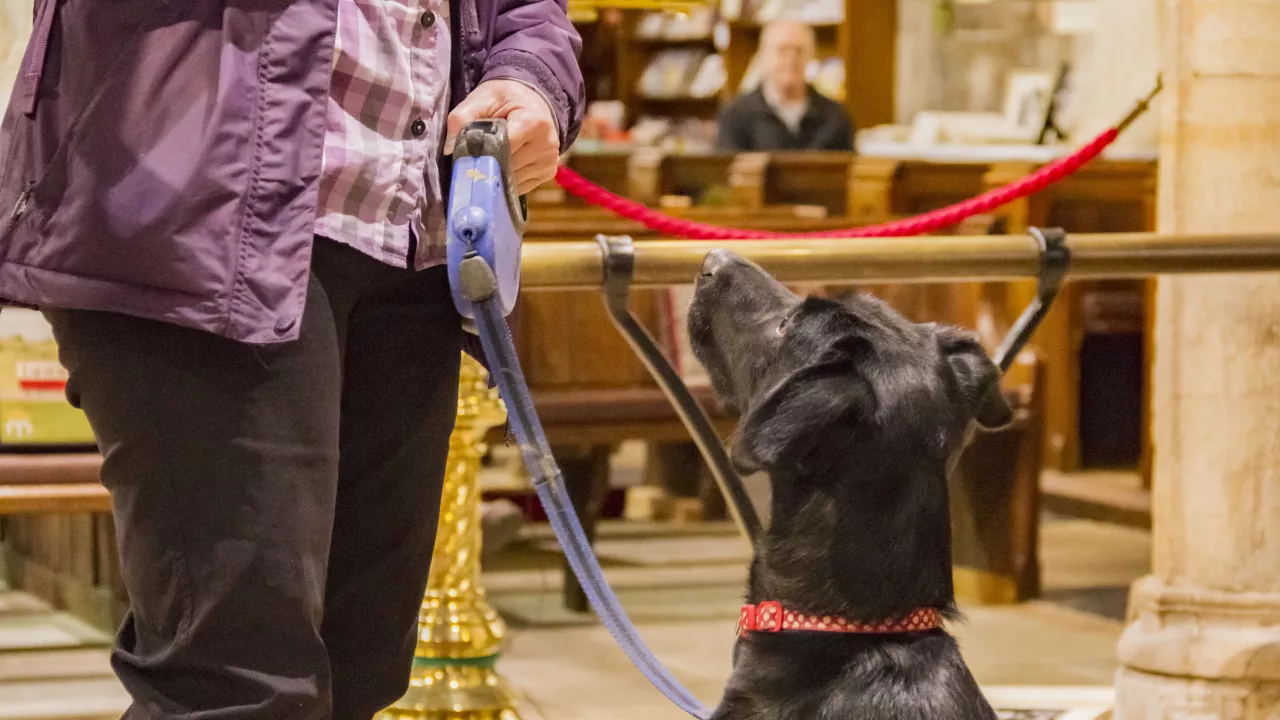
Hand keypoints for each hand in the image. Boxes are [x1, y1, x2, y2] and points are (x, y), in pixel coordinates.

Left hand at [446, 80, 559, 195]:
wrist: (533, 100)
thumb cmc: (506, 98)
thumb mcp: (482, 98)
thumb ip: (461, 118)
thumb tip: (449, 148)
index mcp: (533, 122)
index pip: (503, 148)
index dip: (483, 152)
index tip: (468, 153)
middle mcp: (547, 144)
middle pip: (508, 167)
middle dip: (488, 164)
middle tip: (477, 155)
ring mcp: (550, 161)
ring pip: (513, 181)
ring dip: (497, 173)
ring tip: (493, 156)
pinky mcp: (549, 172)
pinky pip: (521, 186)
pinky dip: (508, 179)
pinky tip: (504, 163)